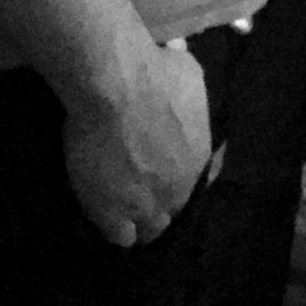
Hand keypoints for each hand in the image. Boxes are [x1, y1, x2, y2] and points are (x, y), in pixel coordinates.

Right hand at [61, 39, 212, 246]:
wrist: (116, 85)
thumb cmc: (156, 72)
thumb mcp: (187, 73)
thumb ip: (185, 88)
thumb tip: (181, 68)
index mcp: (199, 158)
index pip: (196, 185)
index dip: (178, 181)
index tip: (161, 172)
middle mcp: (179, 188)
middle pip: (173, 210)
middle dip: (161, 203)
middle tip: (140, 189)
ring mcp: (147, 204)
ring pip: (150, 231)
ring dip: (139, 221)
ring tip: (122, 208)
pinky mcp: (112, 212)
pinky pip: (120, 236)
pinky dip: (114, 228)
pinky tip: (105, 214)